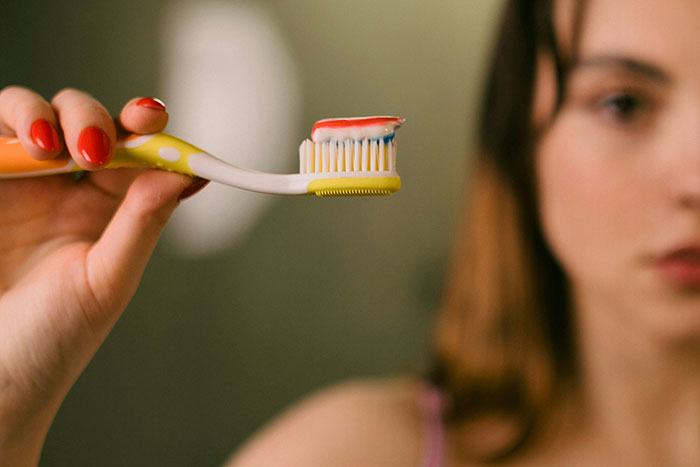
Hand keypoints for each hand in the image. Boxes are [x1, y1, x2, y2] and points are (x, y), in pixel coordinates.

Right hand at [0, 87, 204, 465]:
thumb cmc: (54, 340)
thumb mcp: (107, 281)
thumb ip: (142, 223)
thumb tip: (183, 173)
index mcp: (106, 210)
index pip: (131, 151)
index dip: (143, 126)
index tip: (150, 120)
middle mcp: (63, 190)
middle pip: (80, 118)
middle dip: (89, 117)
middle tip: (92, 149)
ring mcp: (17, 185)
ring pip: (26, 113)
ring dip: (37, 113)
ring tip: (47, 148)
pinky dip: (3, 130)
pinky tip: (17, 149)